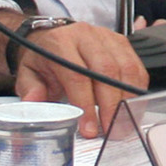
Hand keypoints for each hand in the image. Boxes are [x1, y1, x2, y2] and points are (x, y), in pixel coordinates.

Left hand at [12, 22, 148, 138]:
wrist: (53, 37)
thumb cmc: (43, 58)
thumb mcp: (28, 73)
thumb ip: (31, 89)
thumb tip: (33, 102)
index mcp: (61, 43)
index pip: (77, 75)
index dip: (86, 105)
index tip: (89, 128)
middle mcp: (86, 36)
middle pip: (106, 71)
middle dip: (111, 105)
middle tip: (111, 130)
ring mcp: (107, 37)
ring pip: (126, 68)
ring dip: (127, 100)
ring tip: (122, 122)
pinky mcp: (122, 42)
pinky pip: (136, 67)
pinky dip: (136, 89)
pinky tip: (130, 107)